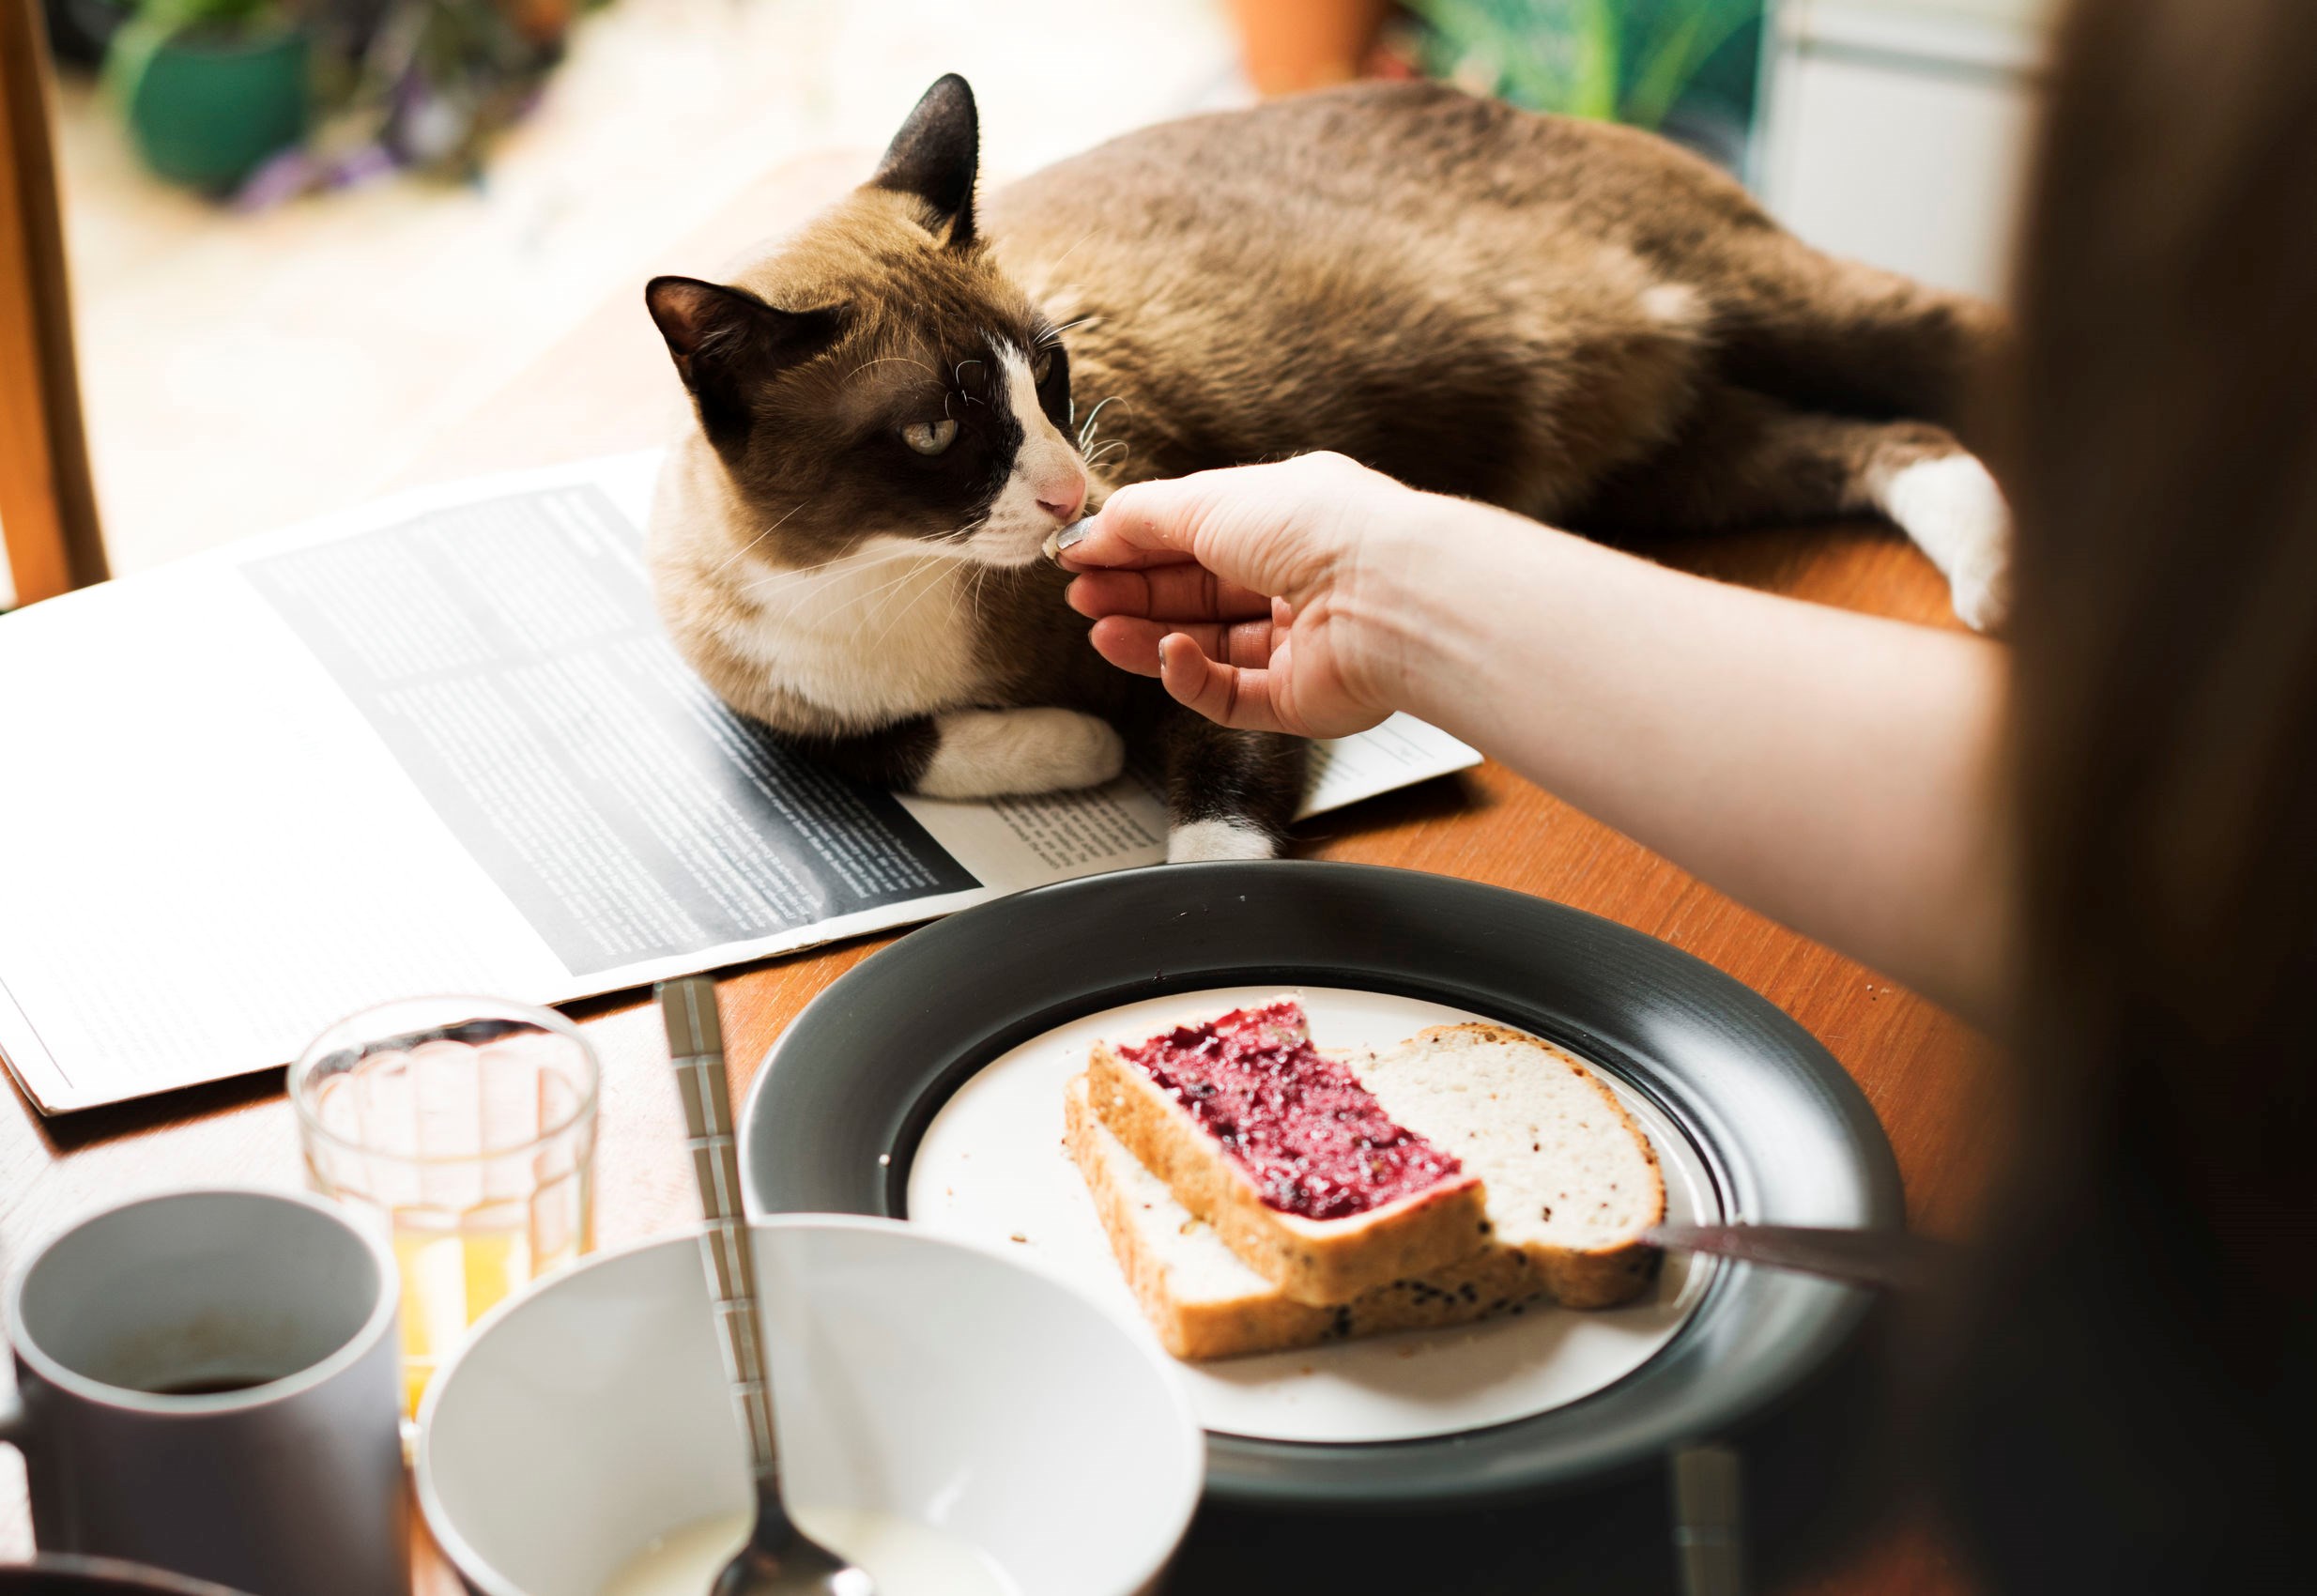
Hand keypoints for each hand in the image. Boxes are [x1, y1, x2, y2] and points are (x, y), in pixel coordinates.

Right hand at [1060, 452, 1437, 737]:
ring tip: (1099, 631)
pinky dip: (1191, 677)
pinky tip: (1166, 654)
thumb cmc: (1318, 528)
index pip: (1197, 536)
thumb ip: (1140, 517)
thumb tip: (1089, 531)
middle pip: (1198, 594)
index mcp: (1287, 519)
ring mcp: (1301, 642)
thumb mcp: (1209, 499)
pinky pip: (1231, 694)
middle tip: (1081, 596)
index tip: (1080, 555)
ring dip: (1150, 636)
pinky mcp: (1302, 699)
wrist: (1389, 594)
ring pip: (1209, 646)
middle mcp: (1298, 578)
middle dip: (1135, 593)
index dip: (1136, 546)